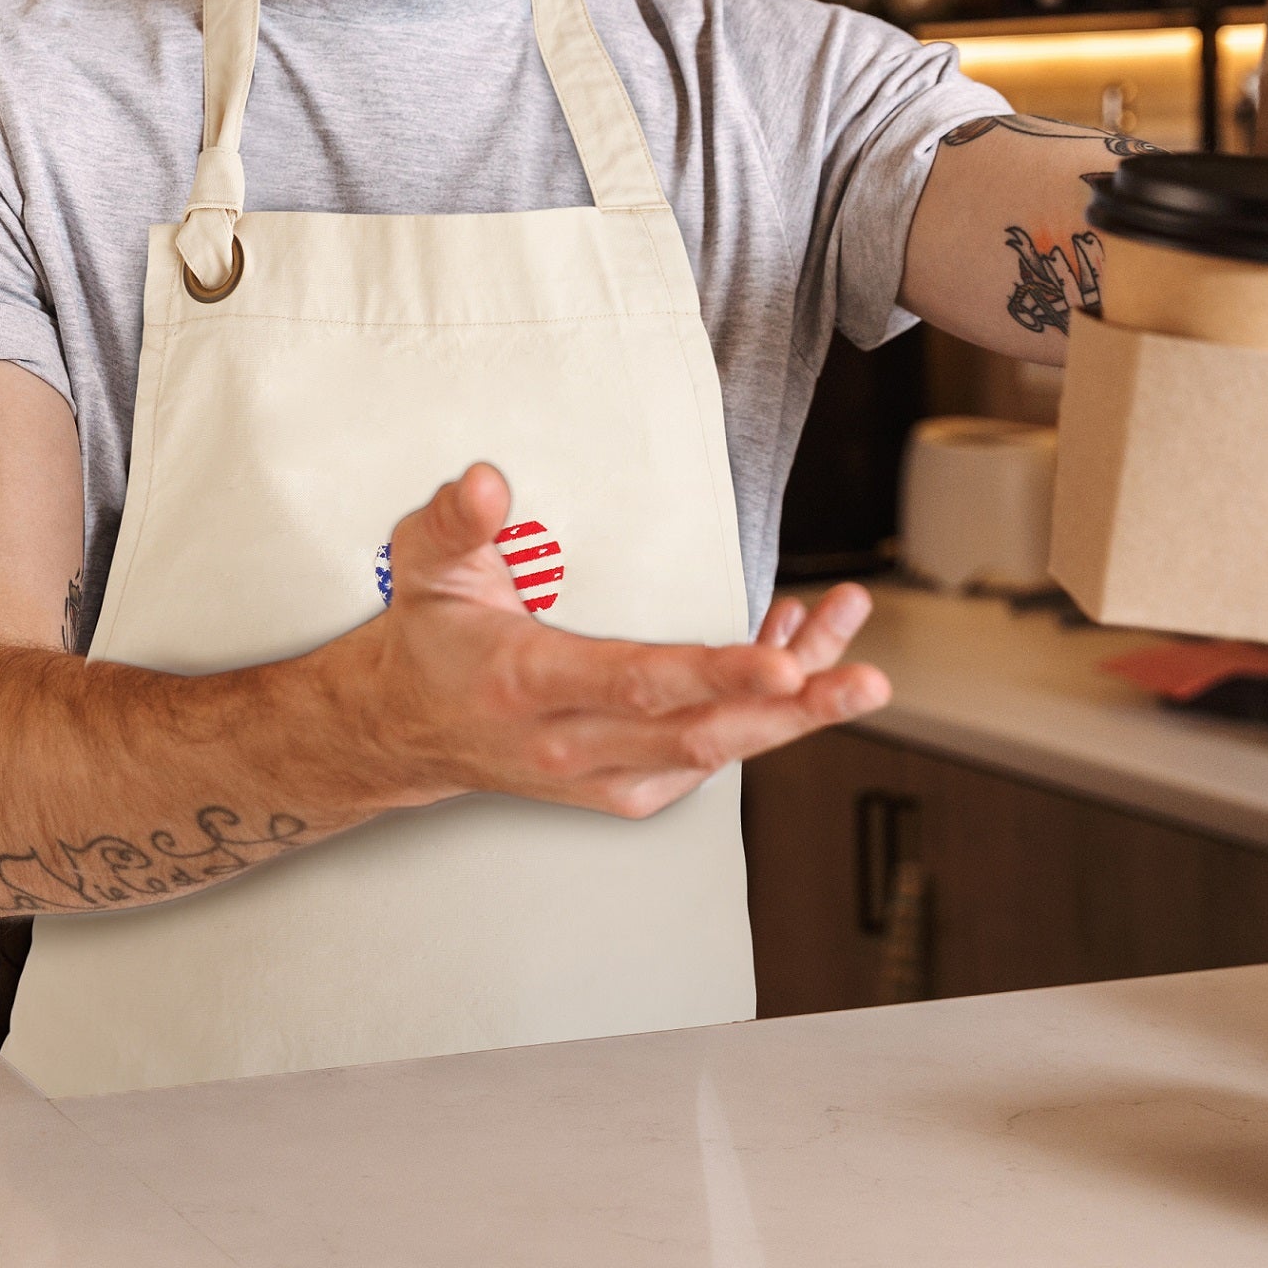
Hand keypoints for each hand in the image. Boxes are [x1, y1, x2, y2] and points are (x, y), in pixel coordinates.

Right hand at [345, 464, 886, 819]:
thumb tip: (486, 481)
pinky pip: (708, 758)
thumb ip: (454, 522)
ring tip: (857, 661)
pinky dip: (761, 717)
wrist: (404, 731)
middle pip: (699, 733)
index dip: (717, 673)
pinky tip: (799, 660)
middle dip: (792, 709)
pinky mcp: (626, 786)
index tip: (785, 661)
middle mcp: (568, 745)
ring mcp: (601, 775)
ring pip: (716, 752)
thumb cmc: (429, 641)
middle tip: (863, 681)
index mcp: (526, 684)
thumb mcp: (423, 566)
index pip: (635, 683)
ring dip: (794, 710)